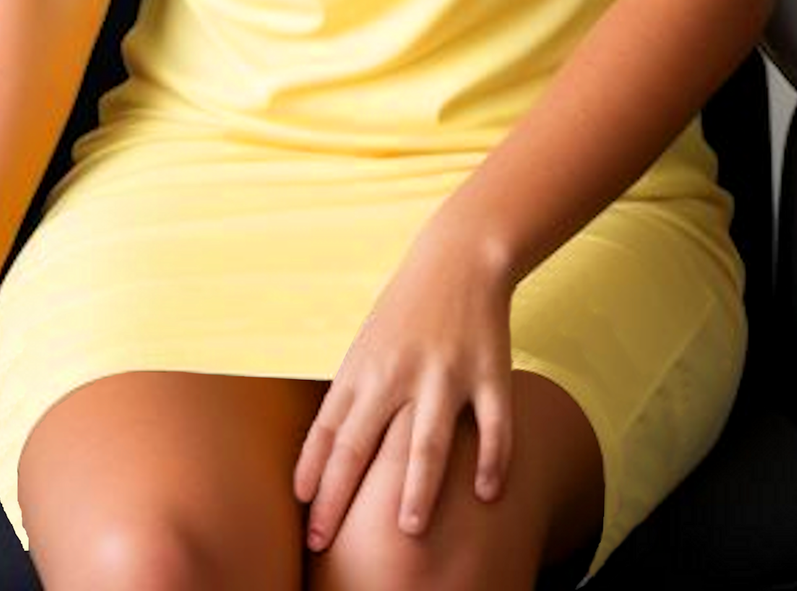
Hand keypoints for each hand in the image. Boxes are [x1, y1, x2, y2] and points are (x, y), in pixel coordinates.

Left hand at [293, 225, 515, 550]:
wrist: (458, 256)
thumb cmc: (406, 310)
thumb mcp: (366, 346)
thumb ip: (352, 397)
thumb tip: (325, 457)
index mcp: (363, 368)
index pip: (328, 431)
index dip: (314, 474)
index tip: (304, 515)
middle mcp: (397, 373)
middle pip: (362, 444)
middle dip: (340, 496)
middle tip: (325, 540)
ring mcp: (444, 373)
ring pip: (425, 440)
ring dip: (416, 487)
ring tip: (408, 529)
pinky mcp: (488, 371)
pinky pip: (492, 425)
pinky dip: (492, 459)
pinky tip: (487, 493)